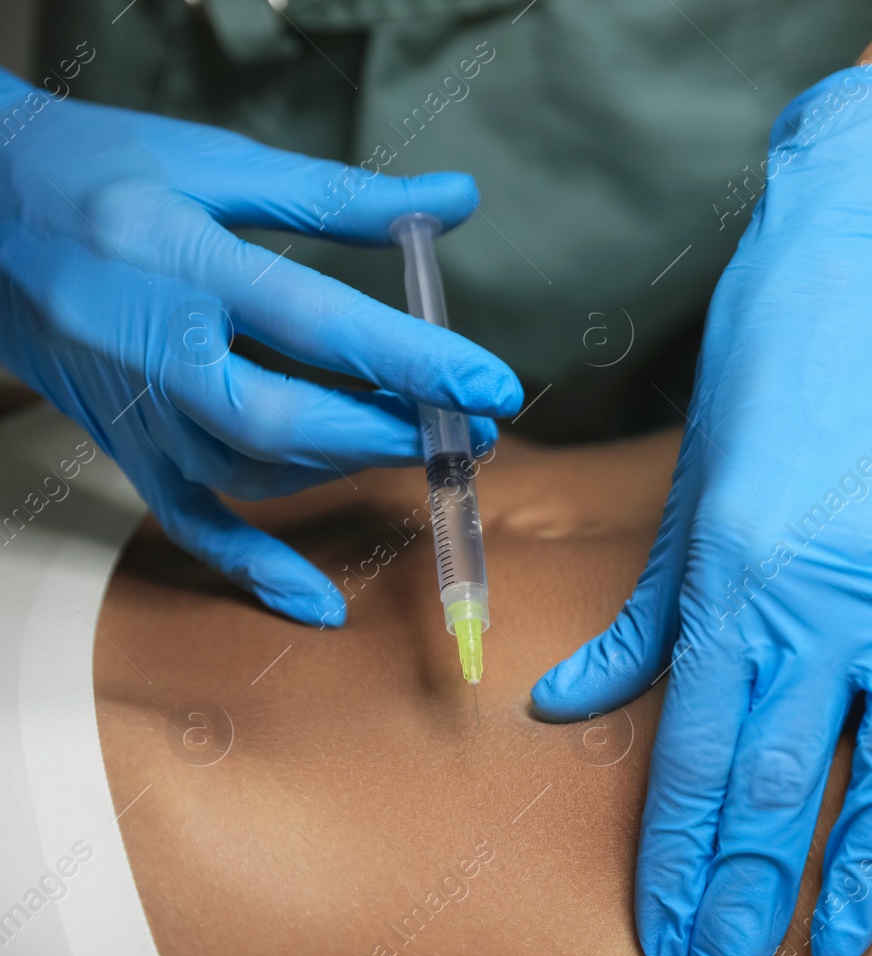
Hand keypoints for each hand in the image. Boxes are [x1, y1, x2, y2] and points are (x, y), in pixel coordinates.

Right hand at [0, 71, 519, 625]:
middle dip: (387, 433)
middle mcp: (150, 344)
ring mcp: (131, 406)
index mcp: (180, 257)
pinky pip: (186, 521)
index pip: (314, 321)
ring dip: (344, 468)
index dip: (411, 359)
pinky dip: (252, 566)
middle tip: (472, 430)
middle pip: (278, 417)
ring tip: (425, 449)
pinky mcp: (120, 444)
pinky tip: (320, 602)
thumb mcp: (220, 162)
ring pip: (246, 469)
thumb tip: (458, 199)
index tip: (492, 384)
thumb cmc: (104, 170)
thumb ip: (342, 196)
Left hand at [533, 66, 871, 955]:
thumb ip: (641, 617)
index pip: (696, 759)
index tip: (671, 941)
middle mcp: (821, 602)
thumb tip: (563, 705)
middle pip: (779, 784)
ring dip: (860, 870)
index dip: (680, 863)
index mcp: (732, 583)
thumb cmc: (767, 375)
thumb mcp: (684, 494)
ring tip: (831, 951)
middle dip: (749, 898)